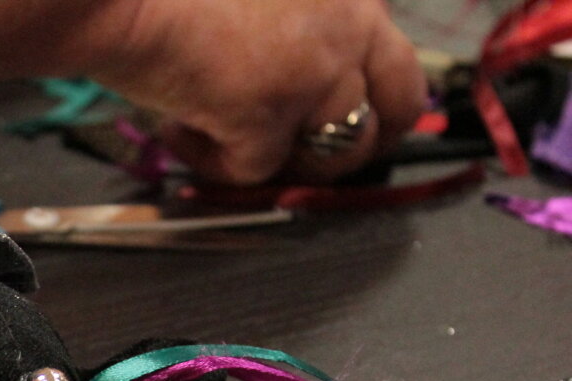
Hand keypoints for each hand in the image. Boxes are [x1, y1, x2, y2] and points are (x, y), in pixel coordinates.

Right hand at [0, 0, 425, 184]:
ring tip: (224, 139)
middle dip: (358, 147)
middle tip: (315, 159)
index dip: (371, 101)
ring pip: (332, 155)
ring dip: (280, 161)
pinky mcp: (268, 117)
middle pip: (393, 113)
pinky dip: (215, 163)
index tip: (341, 119)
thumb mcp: (263, 5)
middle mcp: (347, 32)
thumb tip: (284, 84)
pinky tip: (178, 132)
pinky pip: (257, 170)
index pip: (396, 62)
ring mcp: (313, 77)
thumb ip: (289, 29)